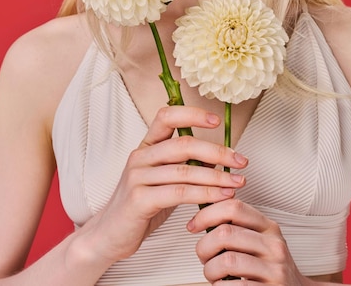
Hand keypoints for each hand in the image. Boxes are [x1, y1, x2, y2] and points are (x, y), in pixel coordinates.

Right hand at [85, 106, 247, 264]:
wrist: (109, 235)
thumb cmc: (141, 206)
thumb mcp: (164, 180)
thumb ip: (185, 165)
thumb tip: (217, 157)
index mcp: (146, 145)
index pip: (167, 116)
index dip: (193, 114)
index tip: (217, 121)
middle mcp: (140, 156)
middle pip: (184, 143)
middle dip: (217, 151)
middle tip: (241, 161)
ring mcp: (138, 177)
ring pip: (185, 170)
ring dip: (217, 176)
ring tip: (237, 182)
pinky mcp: (139, 199)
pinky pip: (179, 193)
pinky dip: (204, 193)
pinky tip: (220, 197)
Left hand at [189, 199, 311, 284]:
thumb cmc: (268, 268)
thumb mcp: (260, 242)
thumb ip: (238, 228)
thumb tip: (202, 216)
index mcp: (269, 227)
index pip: (234, 207)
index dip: (207, 214)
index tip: (193, 225)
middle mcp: (274, 245)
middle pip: (225, 234)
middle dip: (204, 246)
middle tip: (202, 256)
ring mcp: (275, 270)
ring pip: (227, 260)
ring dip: (210, 270)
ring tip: (212, 274)